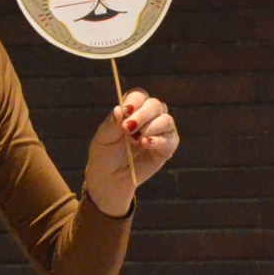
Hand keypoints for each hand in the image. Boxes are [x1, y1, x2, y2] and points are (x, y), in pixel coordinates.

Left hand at [86, 88, 177, 216]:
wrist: (109, 178)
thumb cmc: (105, 154)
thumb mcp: (102, 138)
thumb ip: (112, 124)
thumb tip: (120, 110)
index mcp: (132, 110)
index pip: (139, 96)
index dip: (135, 100)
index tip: (126, 111)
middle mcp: (149, 117)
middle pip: (155, 105)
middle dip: (142, 115)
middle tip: (128, 129)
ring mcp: (160, 131)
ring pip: (166, 120)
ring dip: (150, 128)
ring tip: (135, 140)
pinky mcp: (167, 147)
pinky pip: (171, 139)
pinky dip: (159, 140)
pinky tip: (146, 145)